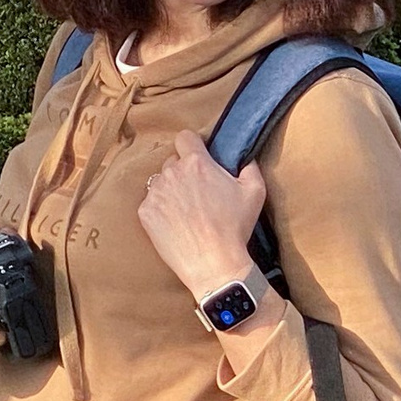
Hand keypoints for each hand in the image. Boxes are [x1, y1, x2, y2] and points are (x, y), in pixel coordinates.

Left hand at [135, 134, 267, 307]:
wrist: (213, 263)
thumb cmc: (234, 229)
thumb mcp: (254, 193)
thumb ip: (250, 168)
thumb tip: (245, 159)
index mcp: (197, 163)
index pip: (185, 137)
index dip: (192, 145)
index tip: (197, 156)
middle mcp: (172, 173)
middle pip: (173, 162)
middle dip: (183, 171)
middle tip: (197, 192)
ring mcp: (156, 193)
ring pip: (160, 182)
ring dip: (171, 190)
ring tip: (186, 211)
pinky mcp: (146, 213)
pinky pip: (151, 202)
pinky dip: (160, 210)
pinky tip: (176, 223)